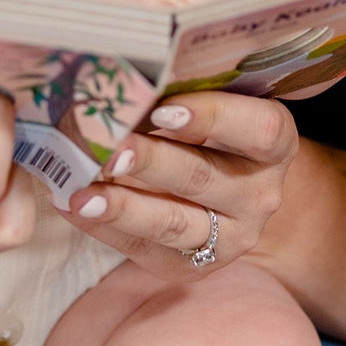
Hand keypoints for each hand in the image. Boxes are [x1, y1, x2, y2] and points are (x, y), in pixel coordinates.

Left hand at [63, 88, 297, 280]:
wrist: (230, 193)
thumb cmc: (210, 131)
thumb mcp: (212, 106)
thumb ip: (181, 94)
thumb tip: (119, 80)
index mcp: (274, 143)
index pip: (258, 129)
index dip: (213, 118)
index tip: (163, 110)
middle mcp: (260, 193)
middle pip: (204, 177)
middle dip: (152, 162)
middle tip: (110, 148)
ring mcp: (231, 236)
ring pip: (175, 224)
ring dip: (123, 207)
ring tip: (81, 193)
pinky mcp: (195, 265)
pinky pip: (146, 249)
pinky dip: (104, 227)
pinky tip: (71, 205)